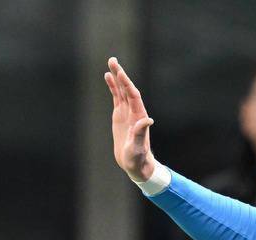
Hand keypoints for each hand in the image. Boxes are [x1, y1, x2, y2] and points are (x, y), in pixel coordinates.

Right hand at [104, 57, 156, 181]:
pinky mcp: (120, 116)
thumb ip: (141, 133)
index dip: (126, 84)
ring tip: (110, 63)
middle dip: (120, 75)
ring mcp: (127, 113)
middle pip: (127, 89)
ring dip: (116, 77)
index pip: (133, 96)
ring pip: (121, 91)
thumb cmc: (137, 158)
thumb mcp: (137, 147)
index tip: (120, 73)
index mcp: (139, 116)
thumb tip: (147, 120)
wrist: (136, 164)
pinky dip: (113, 87)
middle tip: (113, 60)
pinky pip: (117, 98)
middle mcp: (134, 111)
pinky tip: (108, 77)